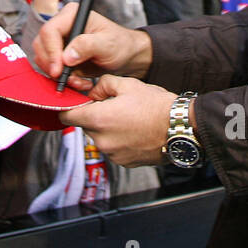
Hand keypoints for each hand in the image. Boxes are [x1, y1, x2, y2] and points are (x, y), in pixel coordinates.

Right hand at [33, 2, 152, 89]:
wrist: (125, 56)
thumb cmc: (120, 44)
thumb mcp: (108, 43)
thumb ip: (88, 46)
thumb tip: (66, 57)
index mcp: (71, 15)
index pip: (49, 31)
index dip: (51, 51)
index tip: (59, 70)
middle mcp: (61, 26)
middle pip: (41, 45)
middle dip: (53, 66)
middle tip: (67, 79)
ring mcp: (59, 42)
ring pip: (43, 59)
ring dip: (59, 75)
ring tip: (80, 82)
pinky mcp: (60, 56)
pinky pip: (51, 69)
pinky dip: (63, 80)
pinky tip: (79, 82)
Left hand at [58, 75, 174, 166]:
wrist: (181, 128)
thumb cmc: (157, 107)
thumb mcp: (128, 84)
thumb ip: (103, 85)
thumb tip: (93, 93)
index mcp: (99, 119)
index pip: (66, 116)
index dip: (68, 108)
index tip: (74, 103)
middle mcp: (102, 140)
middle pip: (84, 126)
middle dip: (94, 116)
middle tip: (112, 107)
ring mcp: (113, 154)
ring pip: (99, 138)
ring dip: (106, 129)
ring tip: (128, 120)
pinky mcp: (123, 162)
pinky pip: (112, 149)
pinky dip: (118, 140)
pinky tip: (134, 131)